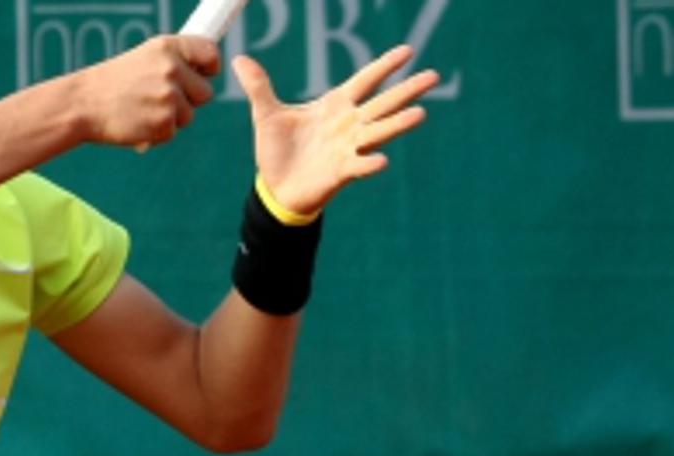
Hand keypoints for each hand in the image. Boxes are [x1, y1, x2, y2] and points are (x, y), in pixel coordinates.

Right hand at [75, 36, 221, 146]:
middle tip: (160, 100)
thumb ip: (174, 62)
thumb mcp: (144, 59)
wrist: (83, 104)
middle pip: (205, 92)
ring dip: (170, 118)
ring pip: (189, 115)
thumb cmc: (113, 84)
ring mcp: (169, 97)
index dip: (209, 68)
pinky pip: (173, 132)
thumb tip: (204, 74)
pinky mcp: (164, 123)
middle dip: (189, 100)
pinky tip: (138, 122)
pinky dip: (157, 133)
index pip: (210, 53)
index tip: (202, 75)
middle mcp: (172, 69)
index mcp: (168, 47)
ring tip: (143, 110)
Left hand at [232, 45, 439, 215]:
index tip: (408, 50)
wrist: (274, 188)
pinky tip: (382, 161)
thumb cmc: (278, 150)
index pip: (365, 81)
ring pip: (378, 132)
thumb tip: (240, 60)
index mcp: (334, 106)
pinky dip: (369, 163)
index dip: (384, 66)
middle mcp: (348, 125)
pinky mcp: (340, 172)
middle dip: (407, 90)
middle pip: (383, 103)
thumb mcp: (267, 115)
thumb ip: (259, 87)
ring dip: (398, 124)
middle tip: (434, 76)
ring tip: (420, 113)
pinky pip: (358, 166)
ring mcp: (347, 149)